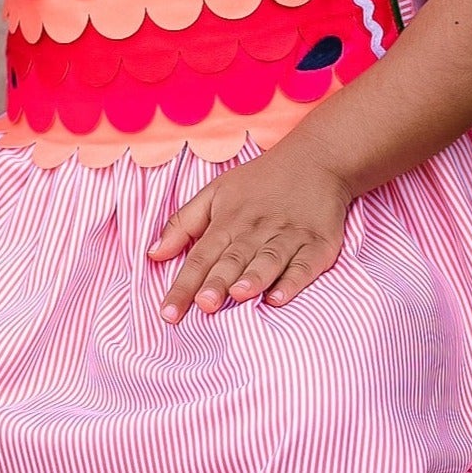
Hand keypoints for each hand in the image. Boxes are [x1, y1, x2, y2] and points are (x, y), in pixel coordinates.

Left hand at [146, 149, 352, 321]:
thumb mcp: (214, 193)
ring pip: (268, 260)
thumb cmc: (258, 182)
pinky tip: (279, 297)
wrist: (316, 159)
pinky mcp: (318, 244)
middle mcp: (256, 230)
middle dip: (217, 283)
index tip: (168, 313)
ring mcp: (289, 236)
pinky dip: (293, 281)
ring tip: (238, 296)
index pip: (200, 257)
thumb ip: (182, 224)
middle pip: (233, 260)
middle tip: (203, 306)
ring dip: (254, 278)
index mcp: (228, 221)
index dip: (183, 285)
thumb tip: (153, 255)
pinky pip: (305, 265)